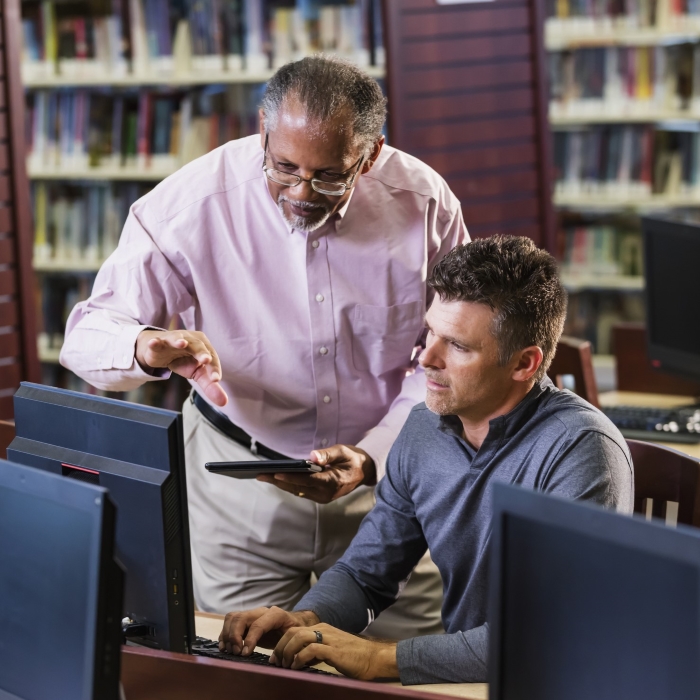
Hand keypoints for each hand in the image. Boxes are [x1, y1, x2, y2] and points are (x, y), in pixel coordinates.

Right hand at [135, 329, 227, 405]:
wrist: (161, 352)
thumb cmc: (184, 361)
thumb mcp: (198, 374)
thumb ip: (210, 386)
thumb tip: (224, 402)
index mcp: (204, 347)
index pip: (212, 358)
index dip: (213, 369)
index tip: (215, 380)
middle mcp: (191, 340)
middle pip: (198, 347)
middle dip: (201, 353)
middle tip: (206, 360)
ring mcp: (174, 340)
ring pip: (178, 340)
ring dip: (179, 341)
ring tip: (182, 344)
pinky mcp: (159, 343)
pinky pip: (157, 342)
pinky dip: (155, 342)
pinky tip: (154, 343)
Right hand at [218, 606, 319, 655]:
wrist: (294, 622)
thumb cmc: (294, 631)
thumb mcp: (294, 637)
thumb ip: (286, 645)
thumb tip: (274, 660)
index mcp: (275, 614)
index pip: (258, 624)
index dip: (250, 639)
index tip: (245, 654)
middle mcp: (261, 611)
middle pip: (241, 618)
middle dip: (235, 636)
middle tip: (237, 653)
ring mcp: (252, 614)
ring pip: (233, 617)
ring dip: (227, 634)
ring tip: (230, 651)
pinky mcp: (245, 620)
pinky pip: (230, 621)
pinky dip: (224, 633)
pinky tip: (225, 647)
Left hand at [256, 444, 376, 503]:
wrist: (364, 472)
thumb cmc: (353, 459)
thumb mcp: (344, 451)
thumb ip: (328, 454)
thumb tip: (312, 456)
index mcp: (333, 481)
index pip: (308, 480)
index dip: (291, 478)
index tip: (276, 474)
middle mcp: (326, 493)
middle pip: (298, 488)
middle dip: (278, 481)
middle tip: (260, 475)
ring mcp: (323, 497)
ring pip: (298, 491)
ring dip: (281, 485)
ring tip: (264, 477)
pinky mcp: (320, 497)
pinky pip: (301, 492)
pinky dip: (288, 486)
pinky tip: (277, 479)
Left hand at [270, 622, 398, 679]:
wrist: (374, 658)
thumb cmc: (353, 657)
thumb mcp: (330, 651)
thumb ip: (315, 652)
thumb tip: (298, 661)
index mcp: (322, 628)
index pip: (294, 630)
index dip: (282, 644)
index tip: (275, 658)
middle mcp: (323, 629)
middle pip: (293, 632)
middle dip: (280, 647)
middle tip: (275, 662)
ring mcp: (328, 638)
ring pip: (299, 637)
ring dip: (287, 652)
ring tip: (284, 666)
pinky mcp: (333, 649)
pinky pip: (311, 649)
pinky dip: (299, 658)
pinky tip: (296, 667)